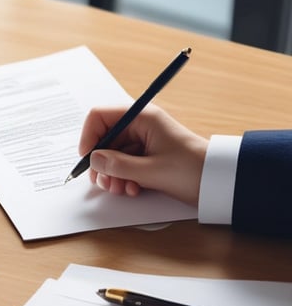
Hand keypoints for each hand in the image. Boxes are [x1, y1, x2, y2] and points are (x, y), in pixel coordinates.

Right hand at [80, 105, 207, 205]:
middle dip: (101, 162)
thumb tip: (94, 160)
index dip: (89, 136)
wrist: (218, 182)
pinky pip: (124, 164)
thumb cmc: (192, 170)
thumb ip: (117, 165)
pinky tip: (133, 189)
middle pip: (104, 139)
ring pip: (112, 155)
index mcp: (142, 118)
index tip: (87, 158)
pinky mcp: (146, 156)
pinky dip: (123, 178)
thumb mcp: (150, 171)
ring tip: (122, 189)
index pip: (100, 116)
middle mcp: (140, 126)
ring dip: (112, 174)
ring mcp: (143, 141)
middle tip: (105, 182)